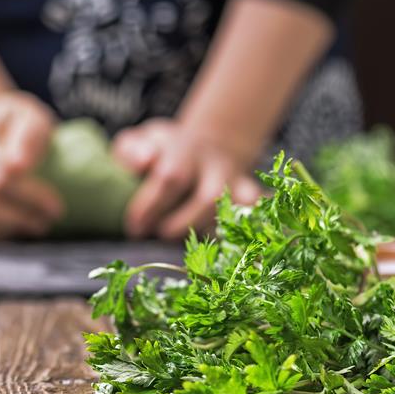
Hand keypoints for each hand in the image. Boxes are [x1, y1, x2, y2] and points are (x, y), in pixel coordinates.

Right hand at [0, 92, 63, 238]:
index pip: (1, 173)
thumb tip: (18, 165)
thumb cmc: (12, 125)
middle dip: (20, 216)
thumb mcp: (31, 117)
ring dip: (2, 228)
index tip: (56, 208)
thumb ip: (29, 136)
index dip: (32, 196)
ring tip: (29, 225)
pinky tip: (1, 229)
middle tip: (46, 221)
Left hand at [113, 119, 262, 240]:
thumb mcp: (142, 141)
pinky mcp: (253, 201)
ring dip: (215, 231)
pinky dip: (255, 230)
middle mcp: (217, 168)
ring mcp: (239, 184)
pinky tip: (240, 252)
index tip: (135, 228)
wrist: (209, 145)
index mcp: (186, 152)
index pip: (171, 177)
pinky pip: (261, 216)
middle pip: (210, 197)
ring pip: (241, 208)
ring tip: (192, 247)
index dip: (151, 205)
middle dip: (184, 223)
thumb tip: (144, 162)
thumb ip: (134, 150)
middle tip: (162, 234)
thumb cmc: (165, 151)